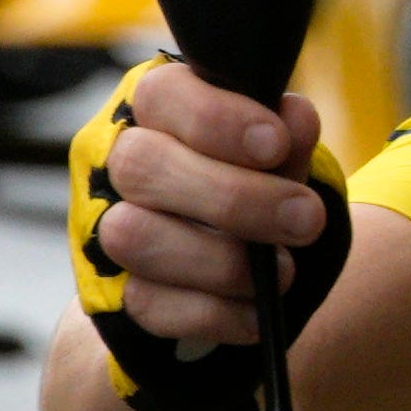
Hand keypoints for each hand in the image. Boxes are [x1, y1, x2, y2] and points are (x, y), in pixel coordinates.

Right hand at [89, 61, 330, 350]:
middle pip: (143, 165)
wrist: (225, 257)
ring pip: (134, 236)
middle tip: (306, 219)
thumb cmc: (249, 182)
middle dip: (232, 197)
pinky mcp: (112, 290)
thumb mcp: (275, 156)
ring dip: (219, 261)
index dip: (217, 119)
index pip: (161, 95)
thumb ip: (286, 136)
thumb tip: (295, 118)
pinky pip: (149, 305)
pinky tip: (256, 315)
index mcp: (156, 108)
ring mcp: (105, 226)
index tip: (276, 144)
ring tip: (283, 272)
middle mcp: (116, 159)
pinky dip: (213, 313)